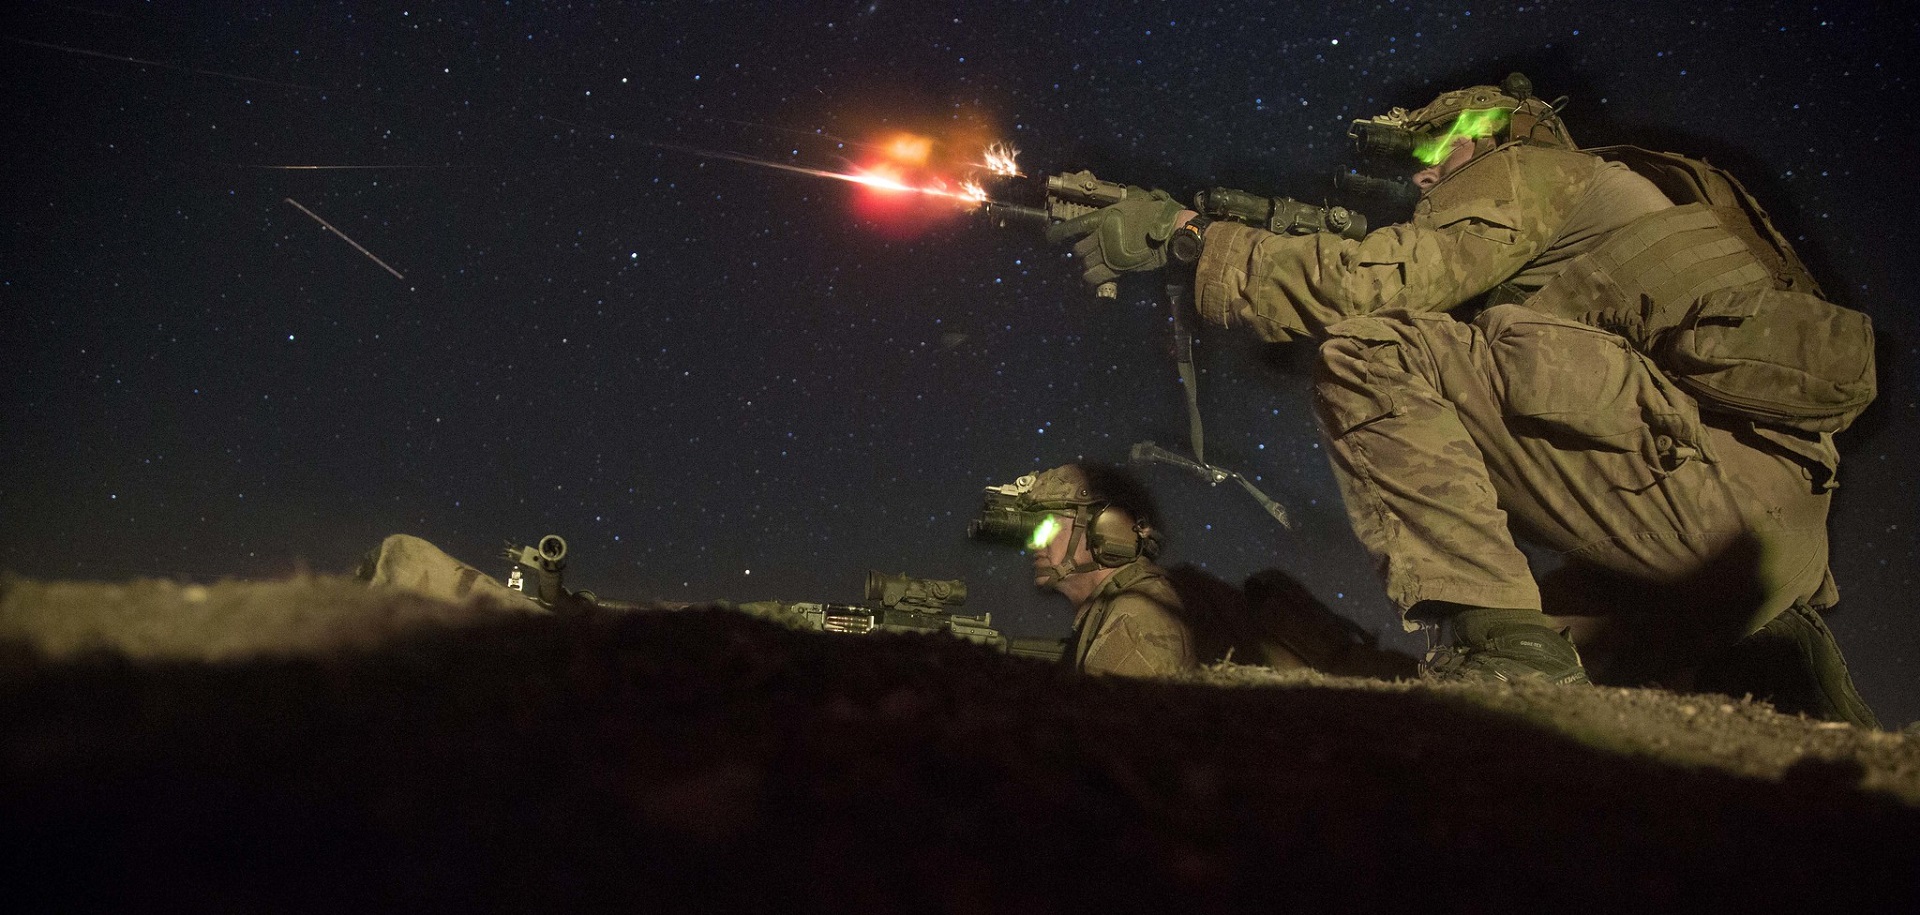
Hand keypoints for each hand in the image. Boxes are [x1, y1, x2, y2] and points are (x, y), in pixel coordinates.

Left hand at [1045, 189, 1186, 286]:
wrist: (1170, 232)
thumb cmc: (1156, 216)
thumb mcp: (1132, 207)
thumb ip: (1117, 215)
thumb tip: (1112, 218)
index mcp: (1105, 217)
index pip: (1076, 226)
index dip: (1061, 233)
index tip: (1050, 238)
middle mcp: (1102, 235)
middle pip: (1080, 249)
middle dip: (1082, 253)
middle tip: (1088, 255)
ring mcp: (1108, 252)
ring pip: (1086, 263)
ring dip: (1087, 266)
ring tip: (1092, 267)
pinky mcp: (1116, 267)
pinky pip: (1095, 276)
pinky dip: (1092, 278)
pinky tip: (1092, 278)